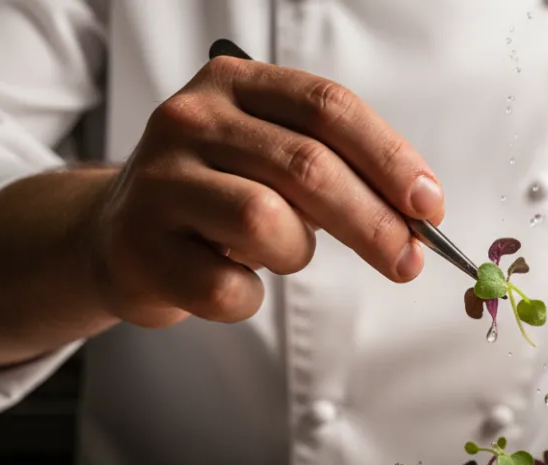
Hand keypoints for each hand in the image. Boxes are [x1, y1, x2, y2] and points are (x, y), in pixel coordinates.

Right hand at [90, 56, 443, 327]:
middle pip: (307, 166)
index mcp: (235, 84)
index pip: (328, 107)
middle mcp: (191, 120)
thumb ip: (339, 171)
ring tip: (281, 253)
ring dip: (296, 253)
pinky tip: (237, 282)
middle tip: (408, 261)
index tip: (428, 206)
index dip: (389, 158)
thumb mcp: (272, 160)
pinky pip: (227, 287)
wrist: (118, 236)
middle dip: (373, 221)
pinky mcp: (140, 247)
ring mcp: (158, 181)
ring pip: (264, 220)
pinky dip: (250, 298)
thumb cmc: (218, 197)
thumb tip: (415, 216)